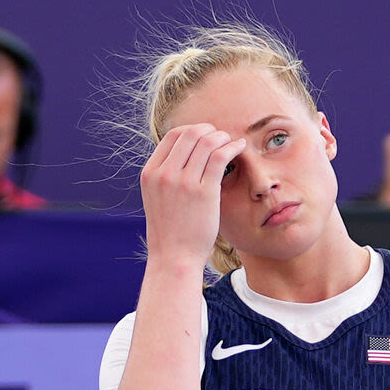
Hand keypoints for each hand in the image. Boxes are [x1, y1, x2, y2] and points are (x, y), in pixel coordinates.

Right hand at [139, 123, 245, 267]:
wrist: (174, 258)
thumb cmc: (170, 231)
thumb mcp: (158, 198)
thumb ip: (166, 176)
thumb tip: (184, 155)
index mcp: (150, 173)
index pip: (172, 136)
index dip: (192, 130)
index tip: (205, 135)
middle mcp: (164, 174)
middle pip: (190, 134)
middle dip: (209, 130)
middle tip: (222, 137)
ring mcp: (183, 182)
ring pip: (207, 142)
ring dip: (223, 137)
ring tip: (232, 142)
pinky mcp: (203, 192)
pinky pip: (220, 156)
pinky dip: (232, 147)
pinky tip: (239, 147)